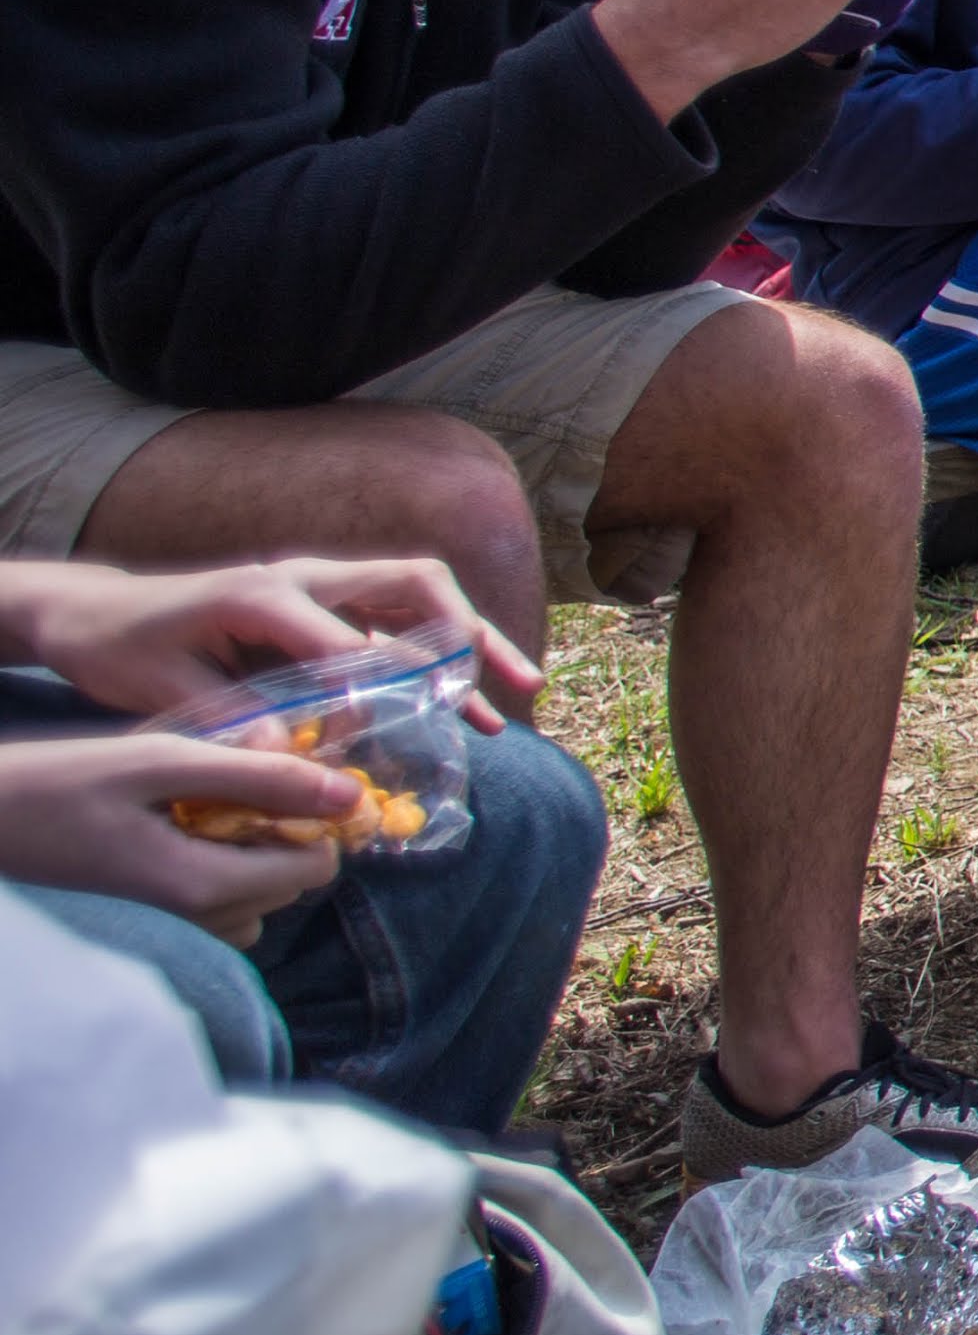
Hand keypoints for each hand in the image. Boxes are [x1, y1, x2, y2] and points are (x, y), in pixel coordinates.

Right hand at [0, 731, 373, 936]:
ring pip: (261, 893)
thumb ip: (258, 776)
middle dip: (281, 826)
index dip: (315, 816)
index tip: (282, 771)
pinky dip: (220, 864)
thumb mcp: (161, 762)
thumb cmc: (58, 783)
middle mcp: (200, 921)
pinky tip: (177, 826)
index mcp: (206, 886)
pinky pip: (223, 901)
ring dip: (250, 845)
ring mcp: (177, 927)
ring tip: (194, 801)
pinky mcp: (158, 918)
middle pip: (292, 879)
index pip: (316, 867)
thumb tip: (351, 795)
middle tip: (225, 775)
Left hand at [14, 556, 536, 725]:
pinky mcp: (327, 613)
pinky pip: (399, 628)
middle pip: (416, 585)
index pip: (348, 637)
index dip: (376, 691)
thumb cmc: (123, 647)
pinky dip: (438, 661)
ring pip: (422, 602)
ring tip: (521, 690)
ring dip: (473, 644)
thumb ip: (230, 718)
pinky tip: (465, 706)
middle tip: (514, 682)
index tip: (386, 739)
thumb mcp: (161, 688)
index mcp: (265, 592)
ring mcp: (322, 591)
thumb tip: (286, 756)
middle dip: (471, 633)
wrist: (98, 615)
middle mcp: (306, 578)